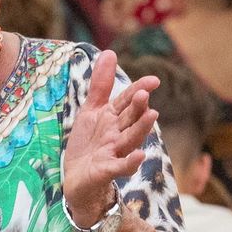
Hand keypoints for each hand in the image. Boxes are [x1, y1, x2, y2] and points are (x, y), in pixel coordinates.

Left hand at [63, 50, 158, 223]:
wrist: (77, 179)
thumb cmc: (87, 144)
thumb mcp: (91, 111)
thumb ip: (101, 85)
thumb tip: (110, 52)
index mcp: (113, 118)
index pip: (127, 102)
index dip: (138, 90)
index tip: (154, 81)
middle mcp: (117, 134)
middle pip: (130, 119)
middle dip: (138, 107)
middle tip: (144, 94)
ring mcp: (114, 152)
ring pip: (130, 139)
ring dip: (141, 129)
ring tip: (152, 115)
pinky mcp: (107, 170)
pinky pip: (121, 166)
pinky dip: (131, 162)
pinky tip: (140, 155)